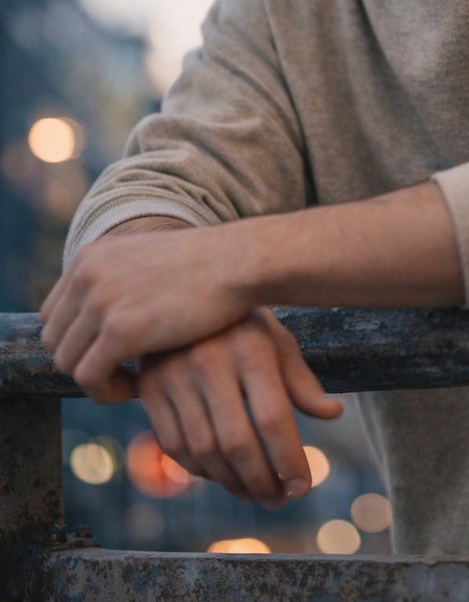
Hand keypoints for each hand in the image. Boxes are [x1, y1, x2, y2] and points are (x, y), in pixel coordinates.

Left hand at [39, 224, 252, 399]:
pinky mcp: (119, 330)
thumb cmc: (205, 267)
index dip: (77, 341)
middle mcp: (86, 274)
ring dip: (97, 379)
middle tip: (120, 372)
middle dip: (84, 361)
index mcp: (90, 256)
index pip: (54, 314)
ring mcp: (100, 301)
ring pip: (68, 362)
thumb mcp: (147, 261)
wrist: (236, 263)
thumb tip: (100, 317)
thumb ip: (118, 281)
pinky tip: (139, 386)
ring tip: (131, 381)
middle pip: (55, 339)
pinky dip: (108, 391)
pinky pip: (89, 378)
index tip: (111, 354)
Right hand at [138, 308, 342, 504]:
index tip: (303, 487)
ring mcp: (174, 375)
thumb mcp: (275, 339)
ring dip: (232, 483)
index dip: (289, 460)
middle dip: (262, 481)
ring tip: (256, 492)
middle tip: (280, 499)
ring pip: (204, 451)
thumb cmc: (241, 322)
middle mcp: (209, 361)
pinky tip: (222, 474)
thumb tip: (333, 413)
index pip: (273, 419)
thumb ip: (301, 380)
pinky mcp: (149, 388)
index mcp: (250, 347)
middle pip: (237, 443)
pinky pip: (174, 446)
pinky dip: (199, 470)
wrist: (181, 290)